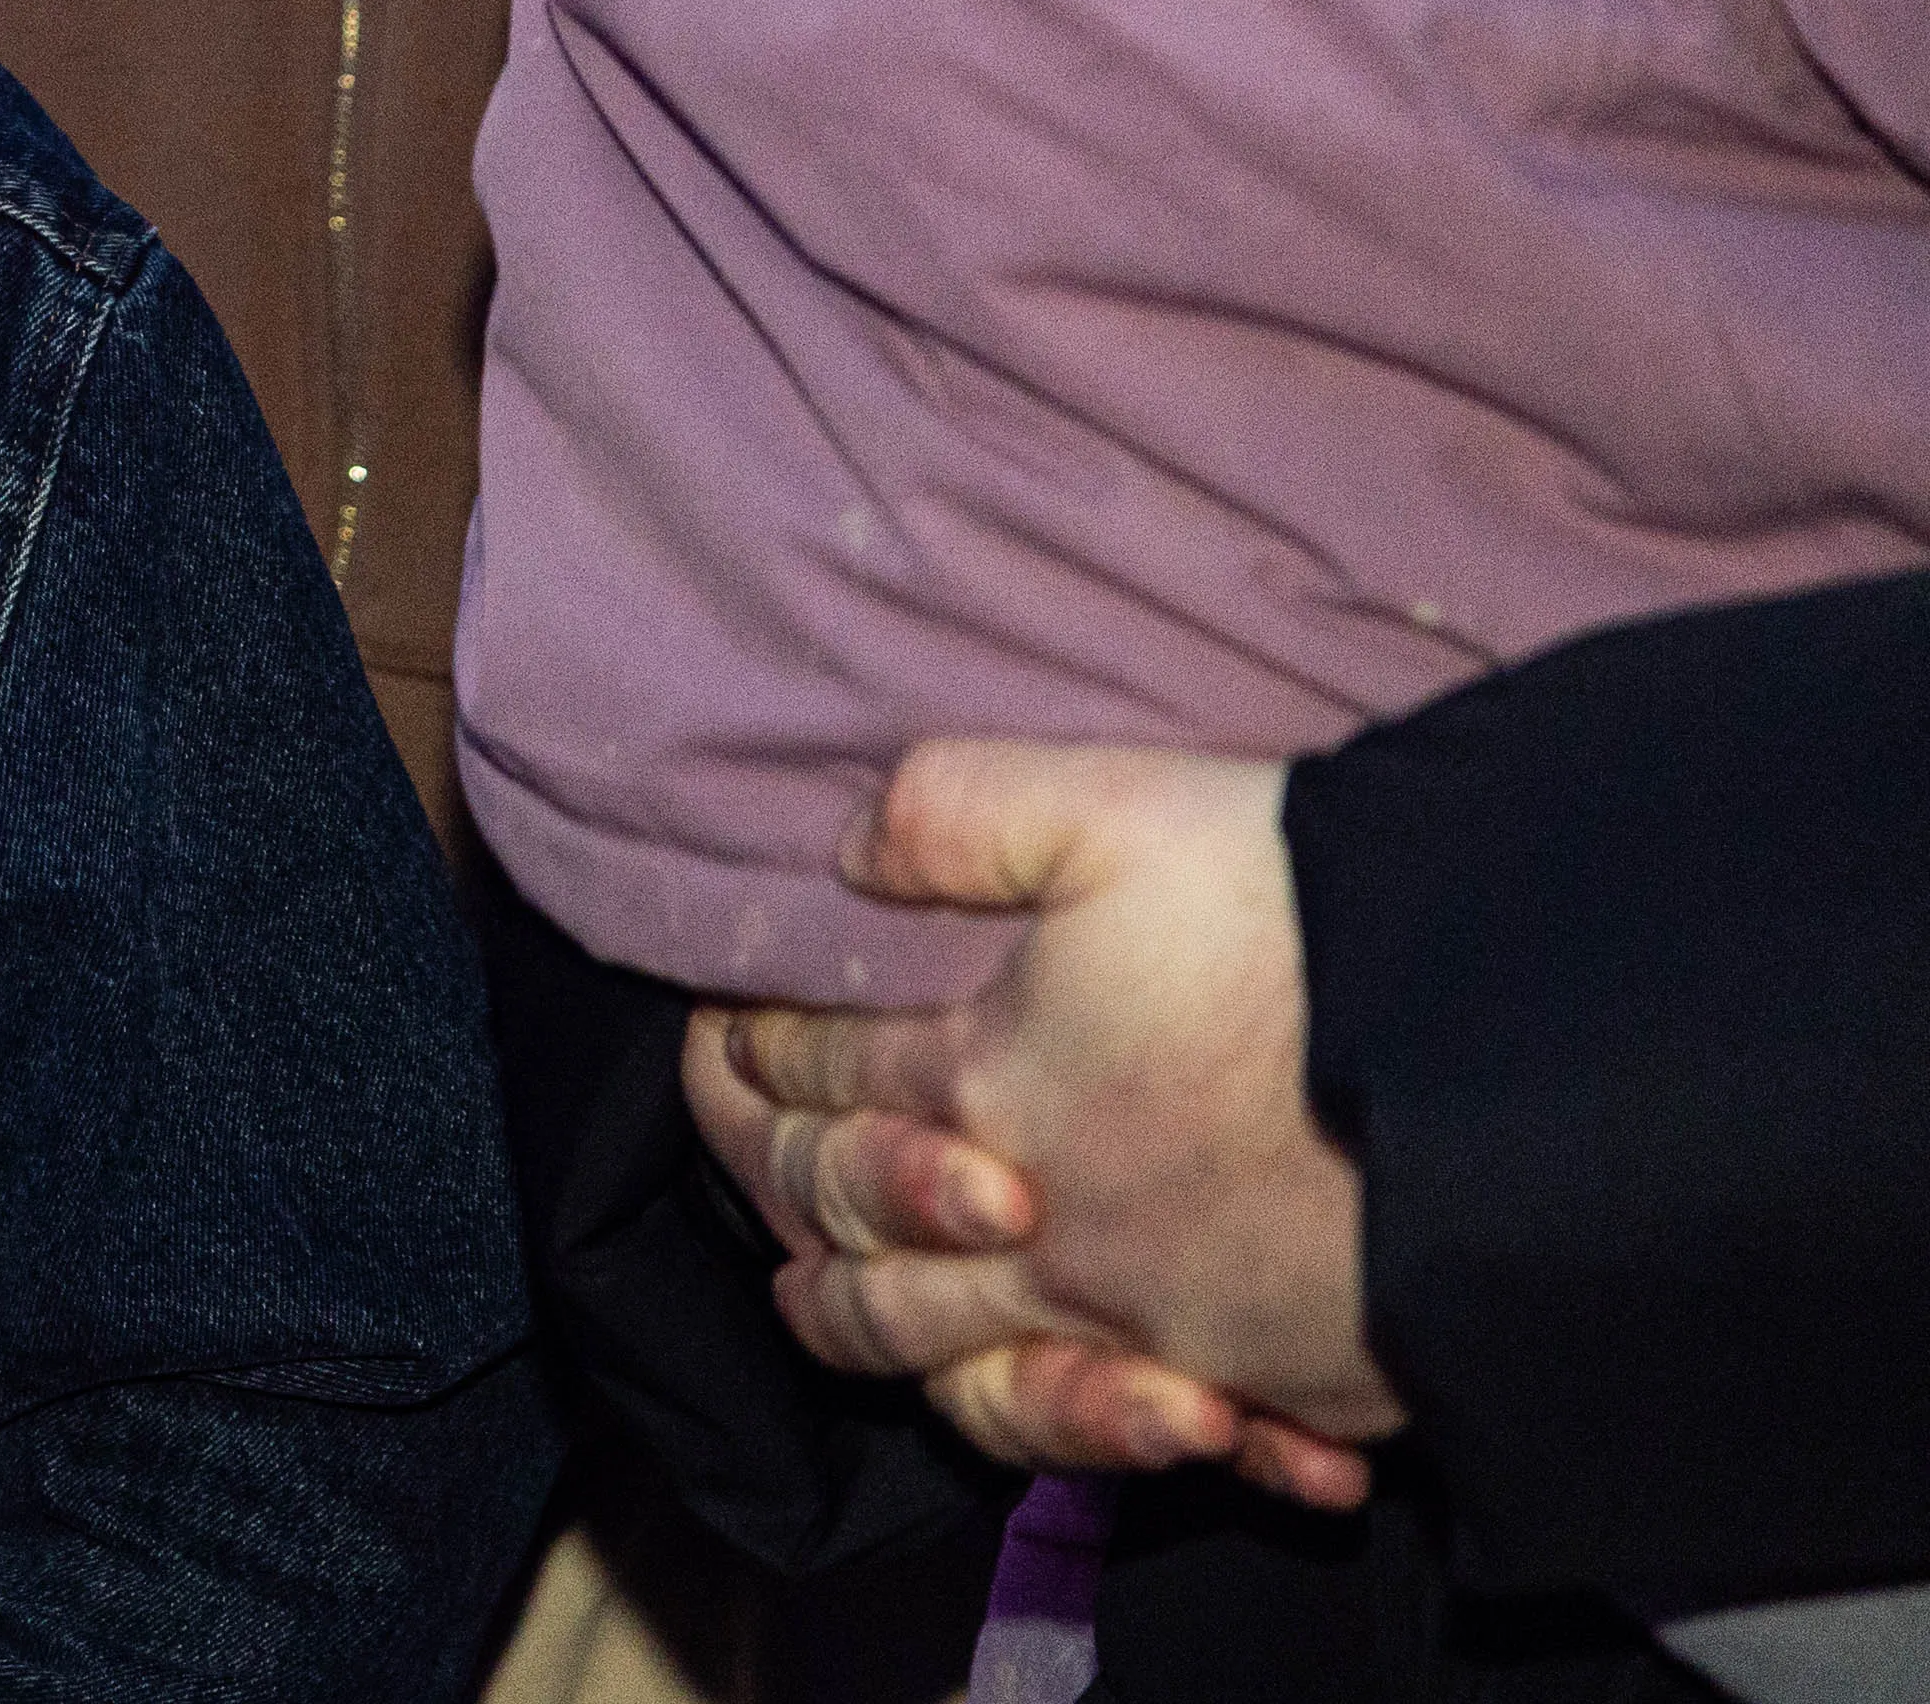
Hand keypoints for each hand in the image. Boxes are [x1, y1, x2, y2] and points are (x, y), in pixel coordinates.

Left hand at [689, 742, 1392, 1509]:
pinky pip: (1151, 1440)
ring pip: (961, 1368)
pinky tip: (1125, 1416)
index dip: (754, 1043)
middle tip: (756, 1168)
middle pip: (857, 1238)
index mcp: (983, 1079)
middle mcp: (1044, 1225)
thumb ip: (962, 811)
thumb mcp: (1118, 807)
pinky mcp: (1271, 1383)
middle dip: (786, 1194)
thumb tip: (848, 846)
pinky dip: (1119, 1437)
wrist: (1527, 1064)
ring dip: (893, 1339)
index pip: (816, 1073)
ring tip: (861, 1316)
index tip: (719, 1029)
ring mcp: (1152, 1325)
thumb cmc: (1318, 926)